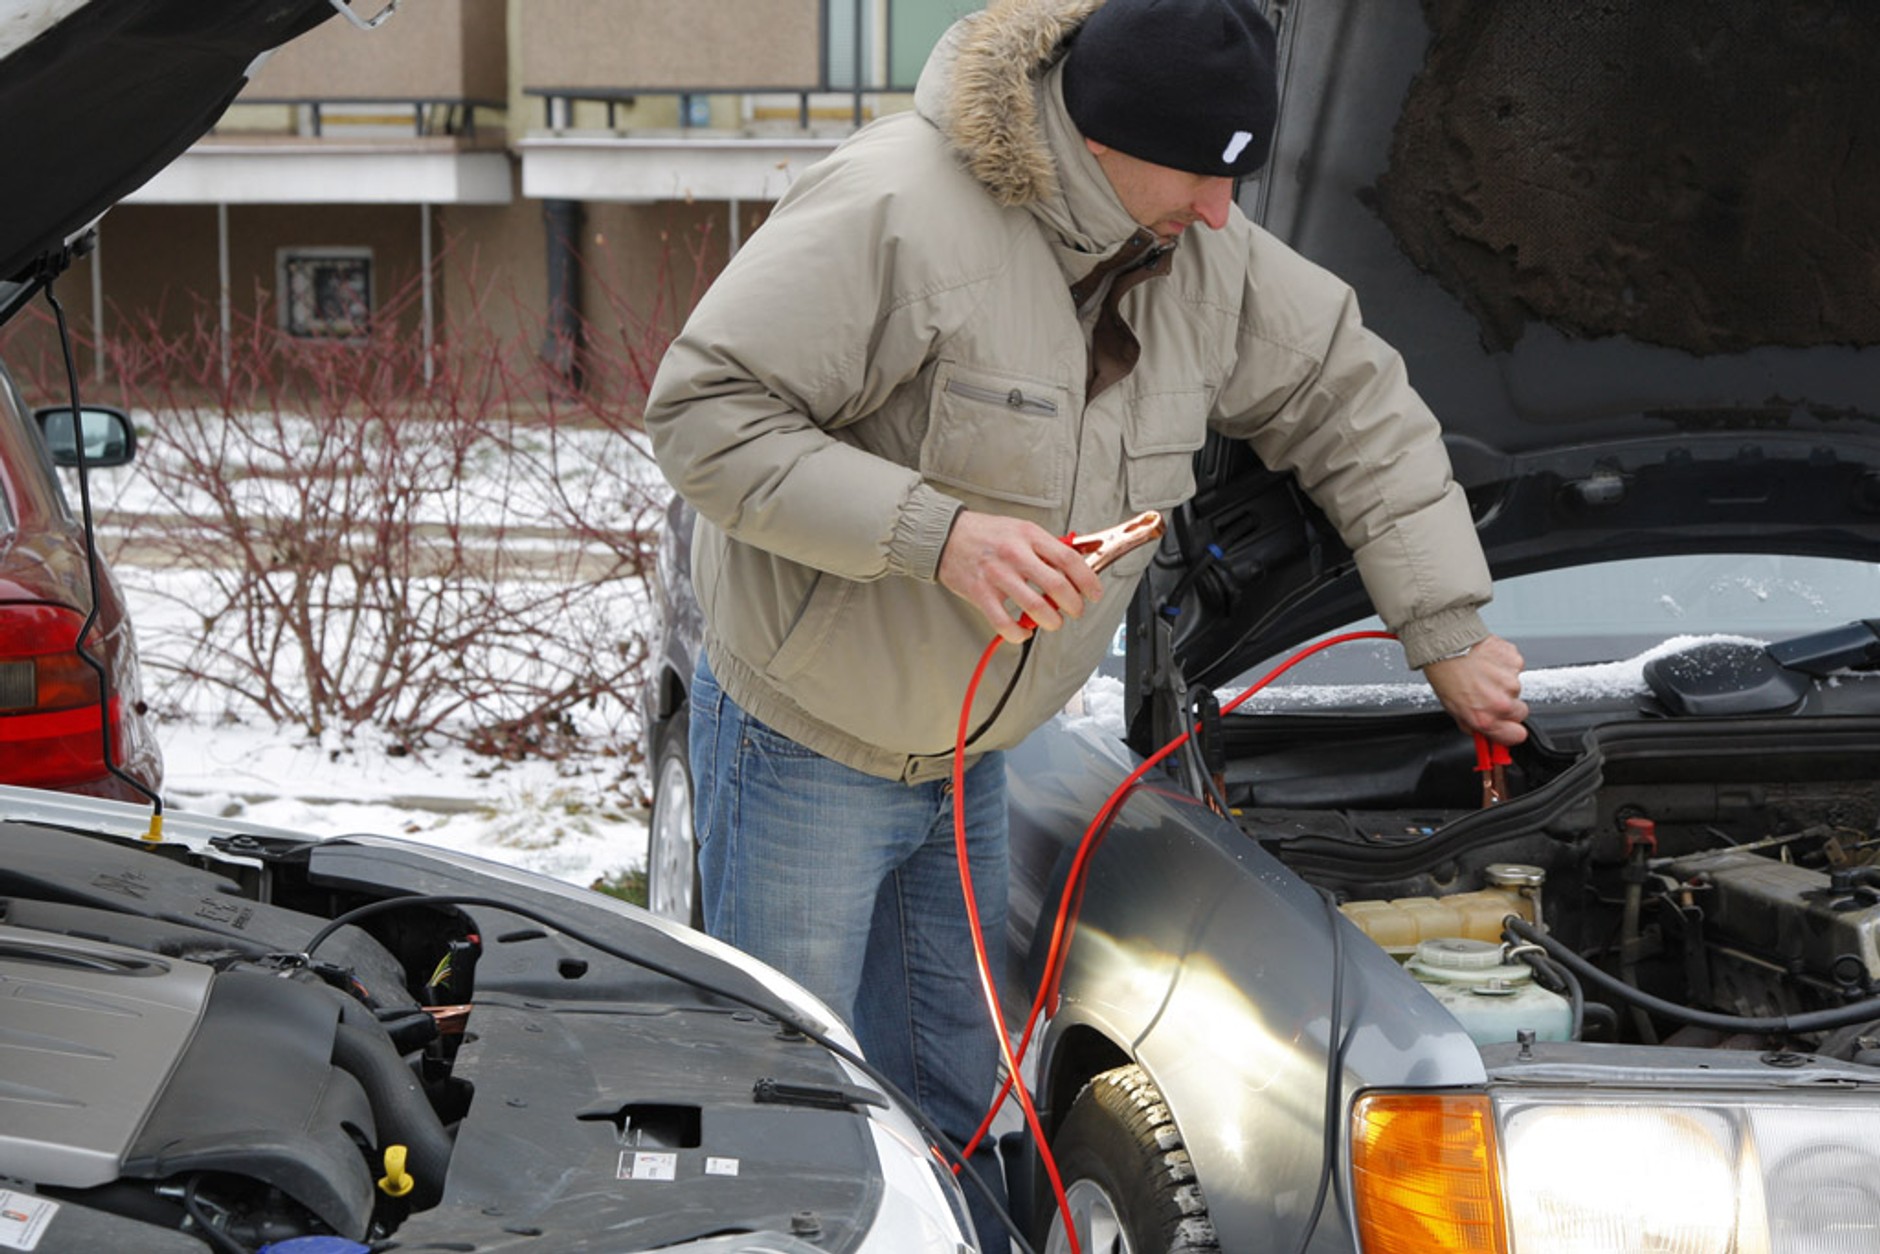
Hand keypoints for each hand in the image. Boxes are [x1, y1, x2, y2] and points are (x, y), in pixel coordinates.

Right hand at [938, 510, 1104, 644]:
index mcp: (1029, 536)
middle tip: (1075, 610)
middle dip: (1074, 605)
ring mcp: (997, 575)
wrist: (946, 536)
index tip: (1094, 593)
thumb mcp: (1020, 529)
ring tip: (1053, 622)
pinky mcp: (980, 593)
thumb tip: (1076, 565)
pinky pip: (1005, 623)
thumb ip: (1046, 547)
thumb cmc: (986, 533)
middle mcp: (1014, 554)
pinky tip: (1024, 630)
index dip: (1087, 580)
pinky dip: (1019, 633)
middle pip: (1057, 586)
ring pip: (1036, 607)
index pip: (1068, 560)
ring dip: (1052, 621)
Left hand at [1422, 634, 1528, 745]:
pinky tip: (1488, 662)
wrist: (1446, 645)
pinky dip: (1505, 666)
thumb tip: (1483, 733)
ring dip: (1503, 683)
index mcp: (1485, 718)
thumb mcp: (1453, 709)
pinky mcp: (1516, 663)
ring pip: (1516, 688)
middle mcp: (1501, 703)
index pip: (1516, 736)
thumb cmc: (1445, 674)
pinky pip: (1516, 668)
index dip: (1512, 731)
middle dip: (1509, 707)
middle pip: (1521, 713)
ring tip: (1483, 674)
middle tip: (1490, 694)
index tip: (1508, 727)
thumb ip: (1473, 724)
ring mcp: (1511, 682)